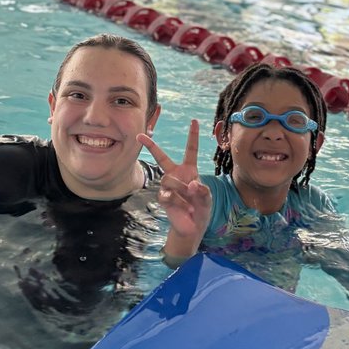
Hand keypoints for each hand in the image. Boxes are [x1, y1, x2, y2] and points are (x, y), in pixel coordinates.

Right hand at [138, 120, 210, 257]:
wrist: (193, 227)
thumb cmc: (201, 209)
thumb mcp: (208, 198)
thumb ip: (203, 190)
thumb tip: (192, 185)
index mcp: (189, 170)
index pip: (191, 150)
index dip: (193, 135)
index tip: (194, 121)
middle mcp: (176, 174)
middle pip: (161, 157)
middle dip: (151, 146)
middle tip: (141, 136)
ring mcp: (167, 186)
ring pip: (169, 179)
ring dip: (181, 189)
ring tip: (190, 200)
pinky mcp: (163, 198)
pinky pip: (167, 194)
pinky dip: (178, 201)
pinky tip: (184, 207)